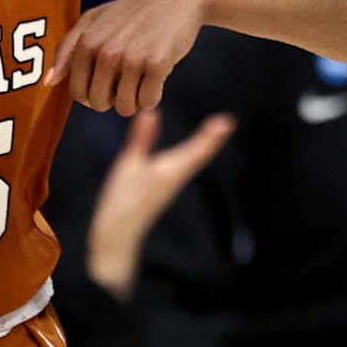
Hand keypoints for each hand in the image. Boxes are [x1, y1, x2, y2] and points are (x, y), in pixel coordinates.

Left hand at [47, 0, 210, 114]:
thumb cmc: (133, 11)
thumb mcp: (94, 19)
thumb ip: (68, 48)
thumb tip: (50, 81)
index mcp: (86, 41)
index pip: (76, 92)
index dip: (89, 96)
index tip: (103, 86)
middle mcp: (106, 50)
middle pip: (99, 103)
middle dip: (111, 100)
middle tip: (124, 82)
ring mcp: (132, 58)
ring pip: (124, 107)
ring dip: (133, 101)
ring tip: (140, 81)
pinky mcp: (157, 64)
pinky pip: (148, 101)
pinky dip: (152, 97)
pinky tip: (155, 79)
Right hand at [86, 109, 234, 298]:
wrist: (119, 234)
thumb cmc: (122, 200)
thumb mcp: (128, 166)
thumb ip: (141, 140)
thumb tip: (152, 113)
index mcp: (170, 170)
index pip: (197, 150)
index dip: (211, 135)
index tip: (227, 121)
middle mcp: (176, 176)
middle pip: (200, 155)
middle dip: (212, 138)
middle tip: (228, 122)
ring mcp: (172, 183)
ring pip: (195, 161)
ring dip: (207, 144)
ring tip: (218, 129)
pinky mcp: (165, 187)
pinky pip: (186, 165)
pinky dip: (195, 152)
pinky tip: (195, 149)